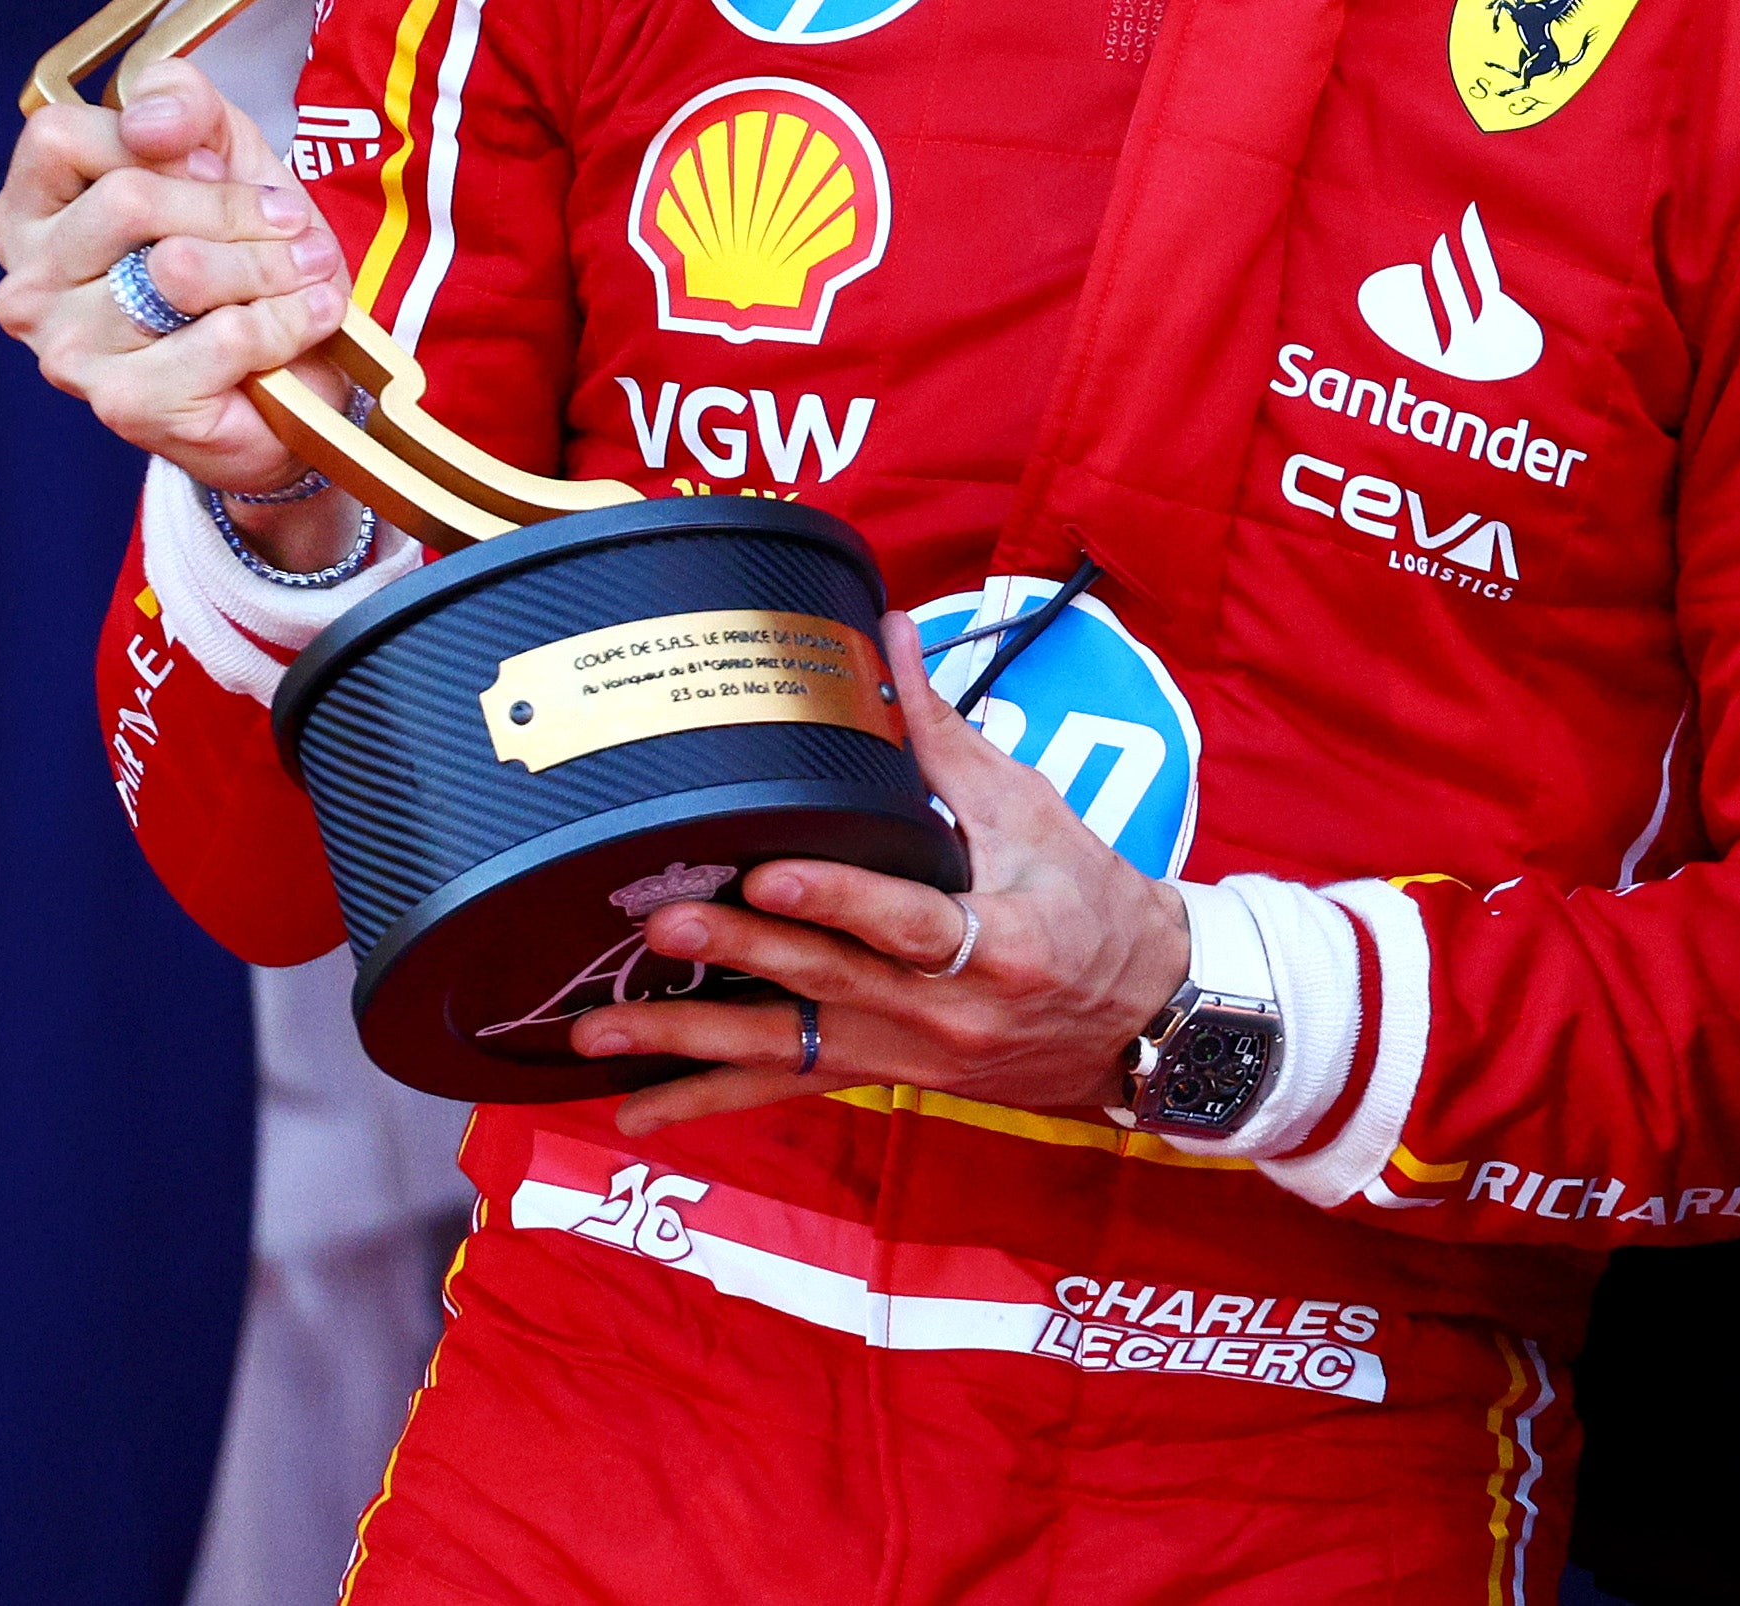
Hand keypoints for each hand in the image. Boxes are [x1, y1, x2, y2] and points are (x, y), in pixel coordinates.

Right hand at [0, 60, 358, 551]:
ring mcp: (69, 351)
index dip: (156, 137)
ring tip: (304, 270)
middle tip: (291, 223)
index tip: (215, 165)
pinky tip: (306, 318)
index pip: (59, 136)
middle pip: (129, 198)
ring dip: (270, 265)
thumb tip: (149, 119)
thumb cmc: (238, 257)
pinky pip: (225, 337)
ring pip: (181, 270)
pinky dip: (287, 320)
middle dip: (234, 205)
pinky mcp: (127, 406)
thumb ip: (182, 105)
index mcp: (30, 214)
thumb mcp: (219, 150)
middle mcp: (29, 285)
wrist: (287, 375)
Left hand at [587, 611, 1196, 1138]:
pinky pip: (786, 1088)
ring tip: (600, 1032)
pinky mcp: (881, 1076)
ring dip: (691, 1045)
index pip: (909, 921)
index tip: (768, 874)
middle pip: (831, 985)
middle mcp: (948, 1014)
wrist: (1139, 1015)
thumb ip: (942, 734)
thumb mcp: (1030, 811)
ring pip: (790, 1052)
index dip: (838, 900)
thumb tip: (887, 633)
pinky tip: (635, 1106)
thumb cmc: (1088, 902)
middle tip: (663, 926)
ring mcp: (908, 1057)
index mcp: (1002, 942)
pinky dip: (708, 1099)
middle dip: (741, 957)